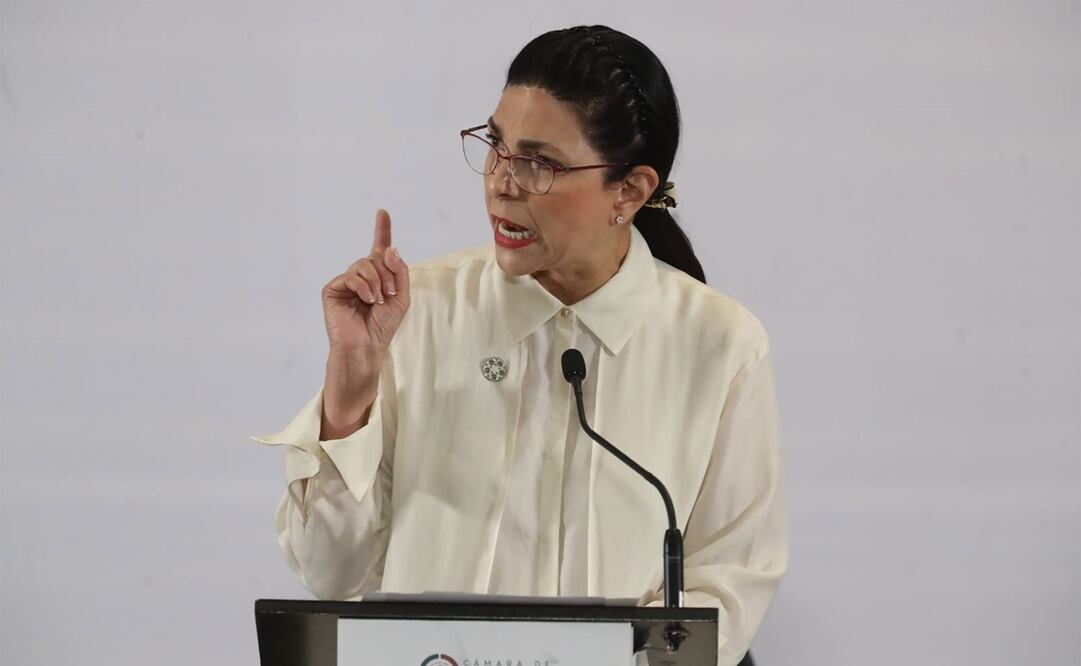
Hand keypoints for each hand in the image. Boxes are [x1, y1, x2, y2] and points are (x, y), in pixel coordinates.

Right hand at [321, 208, 410, 378]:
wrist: (367, 346)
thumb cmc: (383, 326)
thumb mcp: (402, 296)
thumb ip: (399, 271)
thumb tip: (389, 248)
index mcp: (377, 277)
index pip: (379, 249)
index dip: (382, 230)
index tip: (383, 212)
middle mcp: (360, 277)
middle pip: (374, 257)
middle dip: (387, 275)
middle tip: (388, 295)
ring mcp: (346, 282)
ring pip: (363, 264)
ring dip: (376, 282)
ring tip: (377, 300)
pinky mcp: (332, 289)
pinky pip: (350, 275)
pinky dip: (362, 286)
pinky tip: (366, 300)